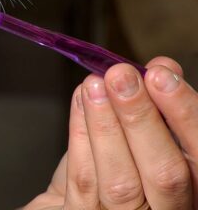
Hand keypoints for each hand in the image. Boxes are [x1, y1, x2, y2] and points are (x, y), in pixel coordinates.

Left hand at [25, 57, 197, 208]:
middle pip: (165, 174)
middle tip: (122, 76)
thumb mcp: (146, 141)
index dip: (185, 114)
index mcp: (193, 193)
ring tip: (94, 85)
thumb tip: (161, 68)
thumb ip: (158, 110)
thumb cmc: (118, 169)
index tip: (161, 75)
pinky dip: (81, 136)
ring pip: (120, 182)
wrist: (77, 205)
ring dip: (105, 125)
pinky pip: (84, 181)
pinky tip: (80, 103)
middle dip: (142, 119)